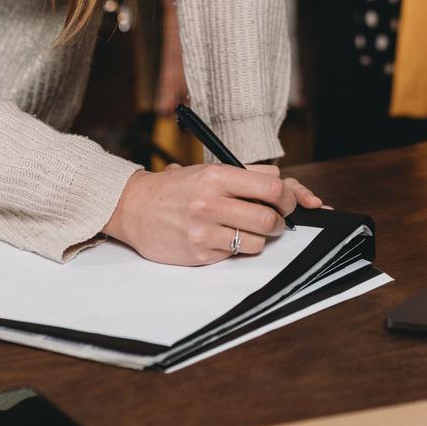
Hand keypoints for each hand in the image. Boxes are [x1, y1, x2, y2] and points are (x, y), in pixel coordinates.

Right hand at [103, 163, 323, 265]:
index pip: (273, 188)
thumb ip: (251, 176)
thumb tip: (292, 189)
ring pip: (257, 241)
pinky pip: (235, 254)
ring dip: (259, 238)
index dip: (290, 197)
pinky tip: (220, 237)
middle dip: (280, 222)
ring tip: (245, 229)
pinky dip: (235, 248)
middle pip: (269, 218)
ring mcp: (204, 230)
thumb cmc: (179, 189)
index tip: (289, 202)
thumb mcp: (211, 171)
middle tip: (275, 220)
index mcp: (217, 176)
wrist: (134, 207)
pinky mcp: (199, 253)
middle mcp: (211, 202)